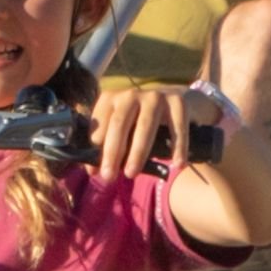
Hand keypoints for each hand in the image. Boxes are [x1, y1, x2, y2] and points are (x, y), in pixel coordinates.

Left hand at [90, 77, 214, 175]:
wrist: (174, 101)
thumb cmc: (140, 122)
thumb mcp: (121, 130)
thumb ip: (106, 146)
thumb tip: (92, 171)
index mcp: (111, 99)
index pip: (100, 124)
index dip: (96, 149)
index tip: (96, 172)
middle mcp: (131, 94)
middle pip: (119, 123)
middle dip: (112, 151)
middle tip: (109, 176)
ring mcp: (155, 96)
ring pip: (145, 125)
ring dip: (137, 152)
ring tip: (131, 174)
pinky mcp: (178, 102)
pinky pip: (177, 128)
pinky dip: (178, 147)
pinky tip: (178, 164)